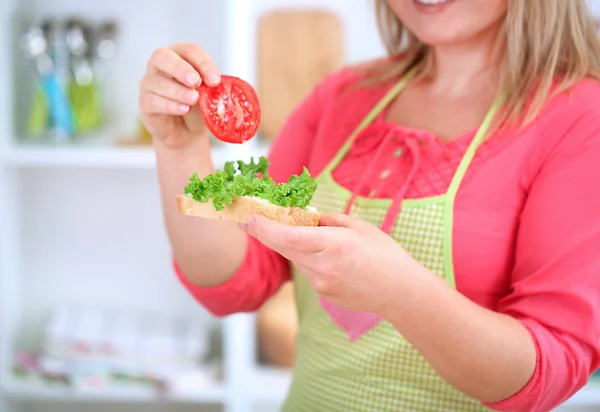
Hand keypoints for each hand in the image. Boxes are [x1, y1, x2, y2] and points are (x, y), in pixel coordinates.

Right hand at [139, 43, 220, 148]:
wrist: (185, 132)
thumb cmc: (197, 107)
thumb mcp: (208, 94)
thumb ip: (211, 87)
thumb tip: (215, 83)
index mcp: (180, 56)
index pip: (189, 51)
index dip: (203, 63)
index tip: (215, 81)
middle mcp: (160, 65)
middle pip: (163, 56)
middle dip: (180, 68)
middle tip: (196, 81)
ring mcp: (149, 82)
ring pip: (158, 81)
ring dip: (178, 90)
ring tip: (194, 99)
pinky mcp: (145, 102)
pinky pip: (153, 100)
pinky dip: (170, 105)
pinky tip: (184, 109)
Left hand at [243, 212, 416, 313]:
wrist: (400, 292)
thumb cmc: (385, 255)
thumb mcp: (360, 227)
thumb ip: (329, 220)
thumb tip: (307, 216)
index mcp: (334, 244)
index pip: (290, 236)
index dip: (265, 228)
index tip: (249, 218)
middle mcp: (323, 266)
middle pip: (284, 248)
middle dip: (264, 234)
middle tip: (247, 222)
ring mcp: (321, 283)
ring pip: (295, 258)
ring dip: (291, 245)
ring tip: (303, 234)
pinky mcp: (323, 293)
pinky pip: (307, 270)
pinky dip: (307, 258)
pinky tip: (325, 256)